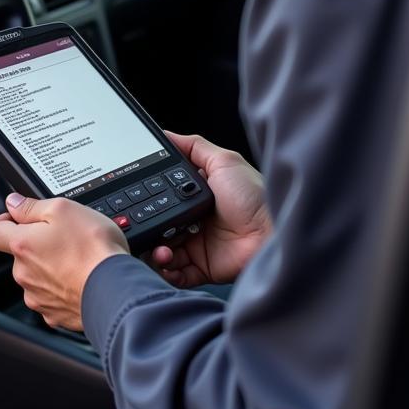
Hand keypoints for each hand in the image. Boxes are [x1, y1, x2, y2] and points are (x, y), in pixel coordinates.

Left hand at [0, 194, 129, 330]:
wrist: (116, 291)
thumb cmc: (93, 250)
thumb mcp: (64, 209)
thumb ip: (32, 206)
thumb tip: (13, 203)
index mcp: (22, 245)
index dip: (5, 221)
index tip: (20, 219)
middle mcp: (24, 274)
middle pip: (20, 254)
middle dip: (37, 244)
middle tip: (64, 237)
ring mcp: (38, 297)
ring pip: (36, 276)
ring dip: (51, 267)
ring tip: (78, 259)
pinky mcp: (54, 315)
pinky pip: (52, 297)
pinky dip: (63, 288)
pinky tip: (81, 279)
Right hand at [151, 133, 270, 286]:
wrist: (272, 233)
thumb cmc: (255, 197)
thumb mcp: (224, 161)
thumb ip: (194, 147)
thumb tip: (168, 135)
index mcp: (196, 197)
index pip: (162, 198)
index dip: (148, 200)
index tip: (135, 199)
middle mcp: (194, 221)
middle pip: (158, 225)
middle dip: (146, 229)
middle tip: (141, 228)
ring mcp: (197, 245)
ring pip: (162, 251)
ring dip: (154, 252)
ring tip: (160, 249)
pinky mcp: (202, 268)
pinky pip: (175, 273)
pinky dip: (166, 271)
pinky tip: (166, 262)